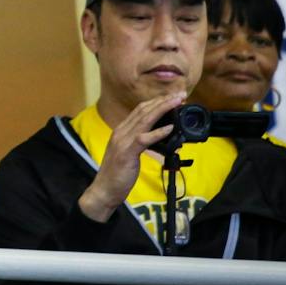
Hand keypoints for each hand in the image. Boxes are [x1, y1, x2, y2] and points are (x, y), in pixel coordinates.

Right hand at [78, 93, 183, 221]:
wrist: (104, 189)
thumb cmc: (118, 173)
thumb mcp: (129, 153)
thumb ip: (141, 142)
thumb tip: (160, 135)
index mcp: (121, 131)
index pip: (140, 110)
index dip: (157, 102)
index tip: (172, 98)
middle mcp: (121, 132)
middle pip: (143, 111)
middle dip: (163, 101)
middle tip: (180, 95)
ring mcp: (123, 141)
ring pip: (145, 120)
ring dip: (163, 109)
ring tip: (178, 103)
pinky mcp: (127, 153)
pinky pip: (144, 139)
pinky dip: (158, 132)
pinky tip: (170, 128)